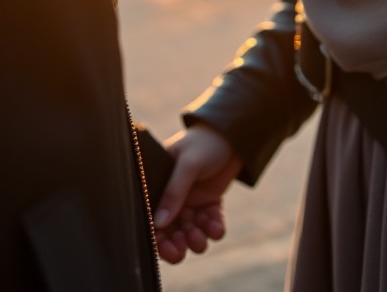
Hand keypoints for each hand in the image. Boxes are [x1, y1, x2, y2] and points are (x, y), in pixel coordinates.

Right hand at [153, 123, 241, 263]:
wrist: (235, 136)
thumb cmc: (205, 142)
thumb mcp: (188, 164)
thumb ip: (174, 192)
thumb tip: (158, 223)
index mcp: (160, 183)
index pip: (151, 214)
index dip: (156, 235)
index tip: (164, 247)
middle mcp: (173, 196)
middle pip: (169, 230)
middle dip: (175, 244)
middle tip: (181, 251)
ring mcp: (192, 201)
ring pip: (189, 232)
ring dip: (194, 239)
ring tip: (200, 237)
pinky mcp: (210, 204)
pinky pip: (210, 225)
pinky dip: (213, 230)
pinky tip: (216, 227)